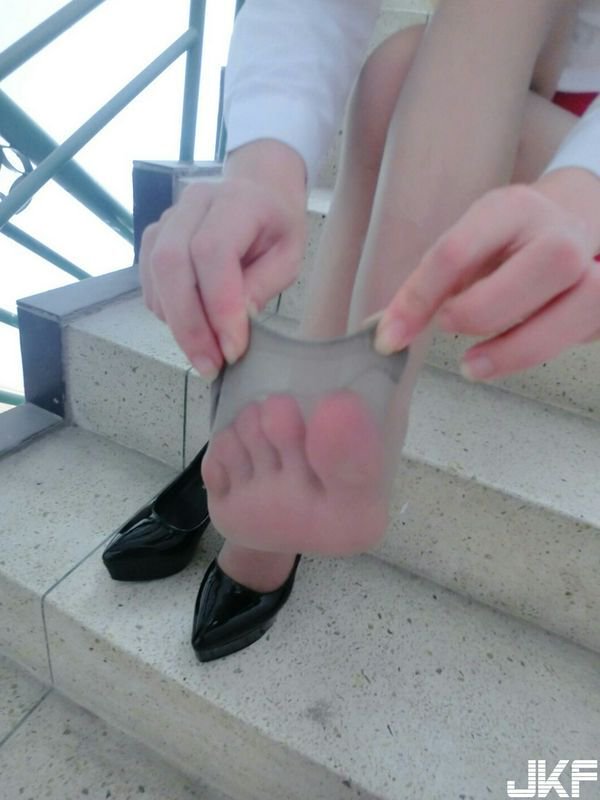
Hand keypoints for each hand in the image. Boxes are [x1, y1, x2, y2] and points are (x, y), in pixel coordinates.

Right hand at [139, 141, 306, 378]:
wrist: (258, 192)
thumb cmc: (277, 228)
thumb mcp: (288, 257)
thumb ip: (262, 286)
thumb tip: (232, 324)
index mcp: (236, 200)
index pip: (213, 251)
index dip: (219, 306)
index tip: (234, 348)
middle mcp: (194, 203)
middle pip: (172, 263)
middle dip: (189, 324)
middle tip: (211, 365)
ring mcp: (167, 219)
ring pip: (156, 276)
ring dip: (178, 325)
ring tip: (208, 353)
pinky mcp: (153, 240)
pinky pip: (150, 284)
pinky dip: (168, 315)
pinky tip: (195, 328)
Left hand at [375, 169, 599, 379]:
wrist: (574, 222)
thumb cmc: (510, 244)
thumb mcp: (469, 246)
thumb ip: (431, 287)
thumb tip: (386, 333)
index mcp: (510, 210)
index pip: (457, 252)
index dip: (418, 300)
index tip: (390, 338)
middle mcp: (558, 232)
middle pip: (531, 273)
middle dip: (481, 312)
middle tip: (448, 328)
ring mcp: (594, 263)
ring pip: (578, 303)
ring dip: (518, 346)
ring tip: (475, 364)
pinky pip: (587, 330)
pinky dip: (545, 349)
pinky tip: (516, 353)